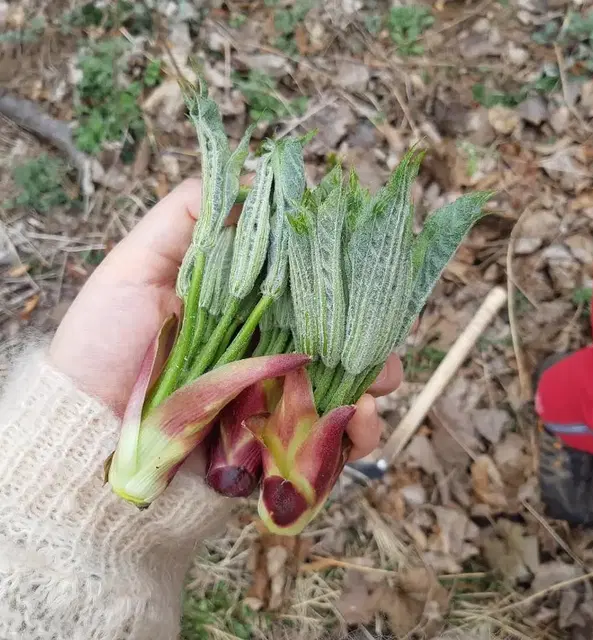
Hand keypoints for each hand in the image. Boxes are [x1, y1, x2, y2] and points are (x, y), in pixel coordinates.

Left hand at [50, 179, 402, 461]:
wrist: (84, 431)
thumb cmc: (104, 344)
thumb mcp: (135, 267)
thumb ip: (186, 219)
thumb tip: (252, 176)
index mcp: (248, 309)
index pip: (312, 294)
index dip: (348, 291)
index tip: (373, 290)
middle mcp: (267, 352)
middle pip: (338, 345)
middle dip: (372, 350)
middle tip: (382, 360)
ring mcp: (270, 400)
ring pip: (343, 394)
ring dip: (370, 397)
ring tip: (367, 407)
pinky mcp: (267, 445)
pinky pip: (323, 443)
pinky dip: (350, 441)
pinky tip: (354, 437)